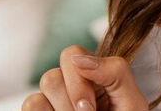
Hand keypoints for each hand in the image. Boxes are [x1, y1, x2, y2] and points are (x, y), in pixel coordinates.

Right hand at [22, 46, 147, 110]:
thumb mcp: (131, 101)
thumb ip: (114, 72)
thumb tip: (79, 58)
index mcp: (95, 75)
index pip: (71, 55)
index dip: (78, 80)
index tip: (92, 106)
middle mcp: (69, 87)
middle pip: (50, 77)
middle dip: (69, 102)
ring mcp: (52, 105)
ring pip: (35, 98)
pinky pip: (29, 108)